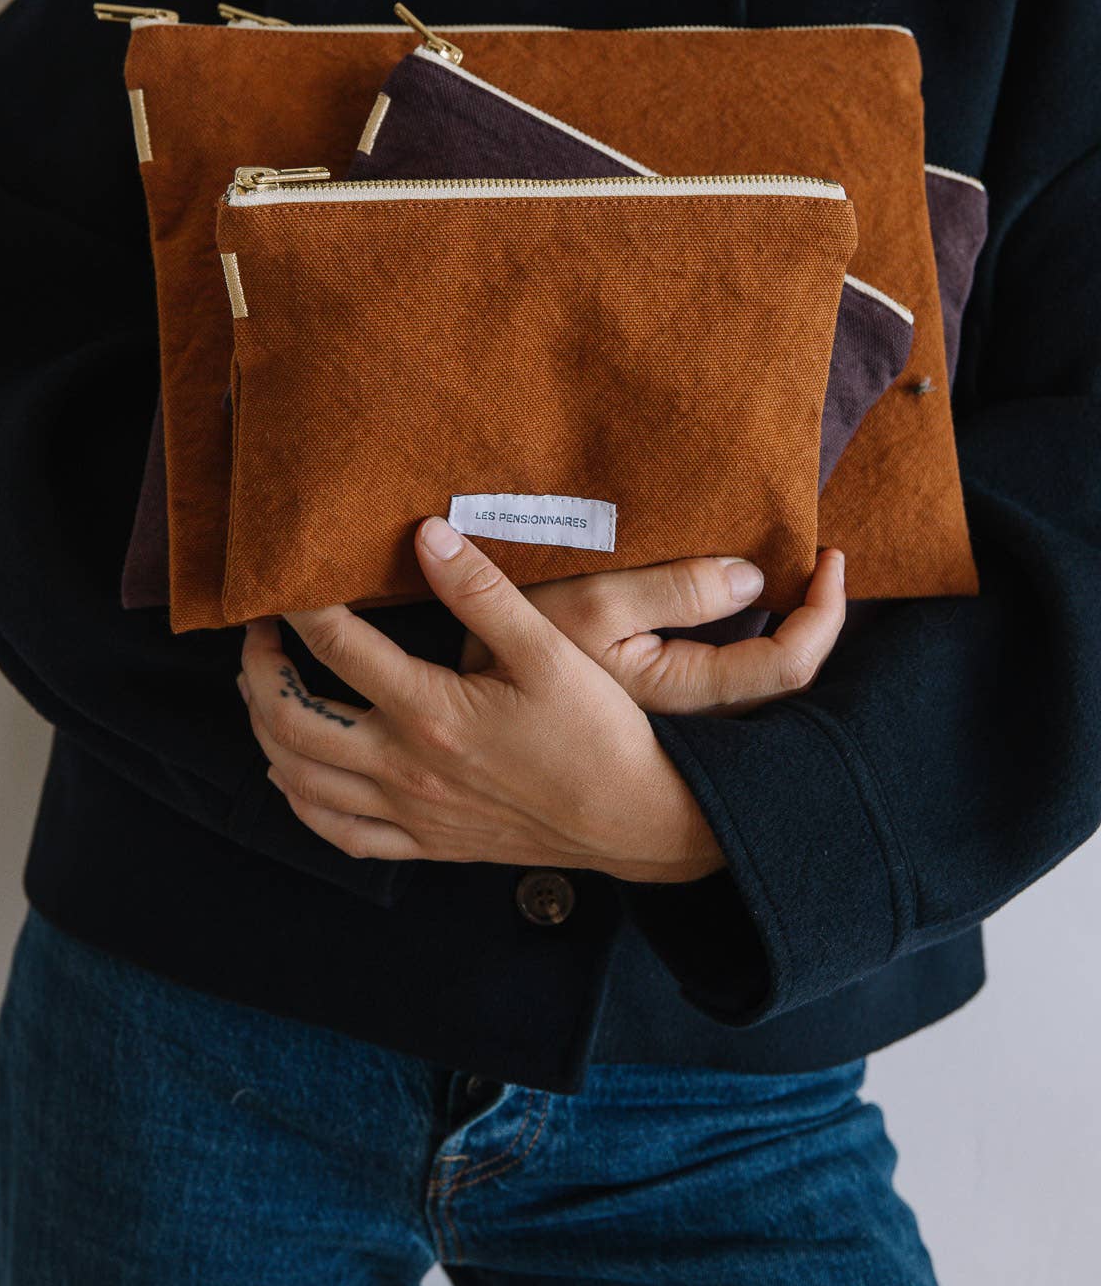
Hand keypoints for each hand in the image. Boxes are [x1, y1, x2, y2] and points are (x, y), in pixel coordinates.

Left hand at [238, 516, 725, 883]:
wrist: (635, 818)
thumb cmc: (595, 730)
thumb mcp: (547, 649)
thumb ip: (481, 591)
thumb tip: (426, 535)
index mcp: (431, 712)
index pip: (337, 648)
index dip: (301, 607)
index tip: (287, 581)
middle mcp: (405, 768)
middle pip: (292, 719)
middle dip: (259, 670)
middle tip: (260, 634)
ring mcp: (410, 812)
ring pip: (299, 780)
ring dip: (266, 730)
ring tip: (265, 689)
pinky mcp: (426, 842)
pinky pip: (337, 832)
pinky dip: (299, 799)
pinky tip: (295, 771)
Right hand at [458, 547, 846, 715]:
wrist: (451, 711)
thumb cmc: (511, 647)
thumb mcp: (591, 603)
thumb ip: (674, 591)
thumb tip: (755, 581)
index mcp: (680, 695)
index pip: (789, 665)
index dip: (824, 613)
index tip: (833, 556)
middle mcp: (685, 727)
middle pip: (784, 687)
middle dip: (818, 628)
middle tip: (827, 570)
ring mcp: (665, 730)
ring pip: (755, 701)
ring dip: (783, 643)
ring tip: (794, 591)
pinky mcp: (640, 726)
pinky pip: (722, 701)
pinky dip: (745, 660)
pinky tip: (736, 627)